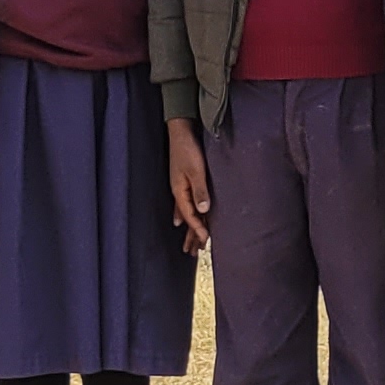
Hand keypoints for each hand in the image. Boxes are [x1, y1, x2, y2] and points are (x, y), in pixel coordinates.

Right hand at [167, 119, 213, 249]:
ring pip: (184, 212)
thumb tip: (204, 211)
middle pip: (185, 218)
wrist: (180, 131)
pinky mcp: (183, 180)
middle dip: (189, 235)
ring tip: (188, 243)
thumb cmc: (188, 149)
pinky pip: (184, 204)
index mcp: (180, 191)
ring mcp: (180, 186)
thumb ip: (200, 190)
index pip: (190, 216)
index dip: (198, 229)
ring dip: (188, 227)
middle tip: (193, 253)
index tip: (205, 241)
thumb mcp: (196, 170)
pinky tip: (180, 219)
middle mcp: (179, 192)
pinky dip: (184, 214)